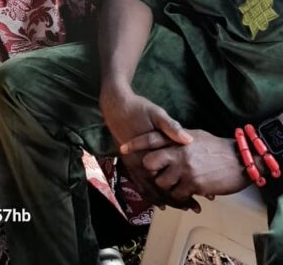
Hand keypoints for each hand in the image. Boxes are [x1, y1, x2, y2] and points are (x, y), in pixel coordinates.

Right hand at [99, 83, 195, 208]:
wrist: (116, 106)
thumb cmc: (138, 109)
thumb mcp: (157, 114)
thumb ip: (172, 127)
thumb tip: (188, 139)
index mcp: (148, 155)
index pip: (167, 184)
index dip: (183, 195)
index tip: (198, 200)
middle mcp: (139, 165)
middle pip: (159, 192)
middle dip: (177, 201)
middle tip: (194, 207)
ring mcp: (134, 166)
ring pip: (150, 192)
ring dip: (165, 200)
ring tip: (181, 206)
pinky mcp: (130, 163)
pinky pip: (140, 185)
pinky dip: (151, 194)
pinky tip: (159, 199)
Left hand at [127, 129, 250, 201]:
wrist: (240, 160)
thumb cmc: (218, 147)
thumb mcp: (197, 135)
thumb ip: (180, 137)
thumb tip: (169, 138)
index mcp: (179, 138)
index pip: (152, 139)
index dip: (136, 143)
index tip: (123, 148)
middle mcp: (179, 152)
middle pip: (150, 162)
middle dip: (151, 170)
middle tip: (157, 173)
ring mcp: (186, 169)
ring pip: (162, 181)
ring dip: (165, 185)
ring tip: (175, 184)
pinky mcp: (194, 184)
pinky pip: (176, 194)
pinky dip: (179, 196)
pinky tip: (186, 194)